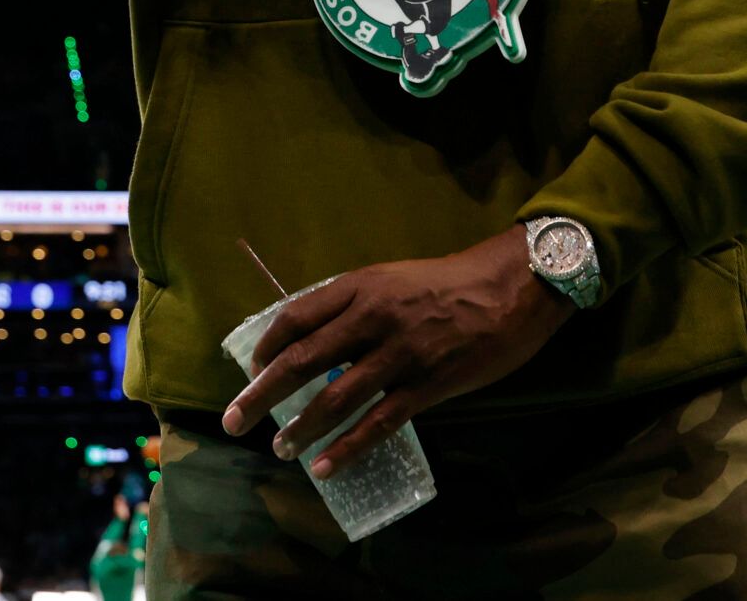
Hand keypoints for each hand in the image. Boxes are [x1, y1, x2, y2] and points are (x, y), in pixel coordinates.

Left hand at [221, 226, 571, 478]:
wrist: (512, 286)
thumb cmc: (449, 282)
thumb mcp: (392, 279)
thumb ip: (355, 305)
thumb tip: (316, 339)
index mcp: (361, 287)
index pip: (296, 317)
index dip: (267, 347)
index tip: (251, 370)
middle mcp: (373, 318)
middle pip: (303, 359)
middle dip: (262, 393)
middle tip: (234, 419)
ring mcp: (400, 354)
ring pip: (337, 398)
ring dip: (301, 428)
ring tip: (280, 449)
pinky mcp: (428, 385)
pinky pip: (380, 423)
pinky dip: (349, 448)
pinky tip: (327, 466)